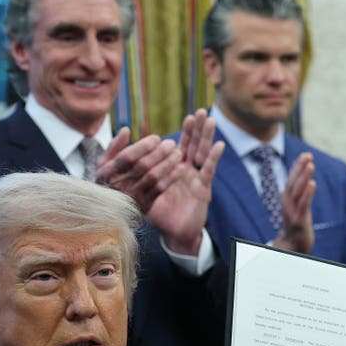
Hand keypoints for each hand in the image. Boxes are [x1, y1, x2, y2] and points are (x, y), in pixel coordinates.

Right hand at [97, 129, 183, 212]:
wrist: (109, 211)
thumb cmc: (108, 181)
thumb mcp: (103, 164)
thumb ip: (114, 146)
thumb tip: (126, 129)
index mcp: (109, 171)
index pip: (129, 156)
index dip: (144, 146)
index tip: (157, 138)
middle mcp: (121, 184)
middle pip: (144, 165)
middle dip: (160, 152)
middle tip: (172, 143)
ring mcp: (134, 196)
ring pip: (154, 177)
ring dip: (169, 163)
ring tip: (178, 153)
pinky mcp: (145, 205)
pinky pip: (160, 189)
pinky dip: (172, 177)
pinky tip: (180, 168)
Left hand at [146, 111, 225, 255]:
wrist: (174, 234)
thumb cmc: (159, 212)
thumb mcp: (144, 189)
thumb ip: (136, 172)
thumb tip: (126, 161)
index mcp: (173, 169)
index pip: (180, 146)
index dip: (186, 133)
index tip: (188, 118)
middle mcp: (186, 171)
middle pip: (193, 145)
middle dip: (197, 129)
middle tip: (200, 112)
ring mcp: (195, 179)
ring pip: (201, 153)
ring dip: (205, 136)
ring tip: (209, 120)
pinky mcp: (202, 189)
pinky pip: (208, 171)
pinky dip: (213, 158)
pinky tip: (219, 145)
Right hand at [273, 153, 315, 252]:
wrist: (292, 245)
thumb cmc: (297, 223)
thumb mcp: (297, 205)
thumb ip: (301, 192)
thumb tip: (306, 176)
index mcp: (287, 197)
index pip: (292, 178)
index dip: (298, 166)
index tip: (306, 155)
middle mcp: (287, 202)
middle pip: (293, 181)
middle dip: (300, 167)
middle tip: (308, 155)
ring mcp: (291, 210)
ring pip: (297, 191)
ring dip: (304, 177)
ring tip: (311, 165)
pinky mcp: (298, 219)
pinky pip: (303, 204)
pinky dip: (307, 193)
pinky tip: (313, 184)